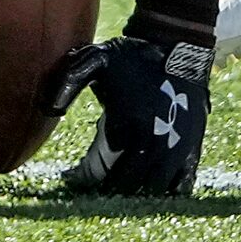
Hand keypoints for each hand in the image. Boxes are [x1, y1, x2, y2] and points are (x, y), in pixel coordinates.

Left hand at [44, 35, 210, 196]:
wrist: (178, 49)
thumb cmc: (132, 57)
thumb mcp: (95, 60)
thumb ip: (68, 81)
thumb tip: (48, 109)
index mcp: (123, 127)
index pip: (97, 172)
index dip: (81, 178)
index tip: (70, 177)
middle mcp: (150, 146)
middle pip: (122, 186)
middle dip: (105, 187)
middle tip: (94, 182)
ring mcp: (173, 152)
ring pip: (150, 191)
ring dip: (134, 191)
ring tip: (119, 182)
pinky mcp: (191, 152)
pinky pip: (179, 188)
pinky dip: (164, 192)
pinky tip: (151, 182)